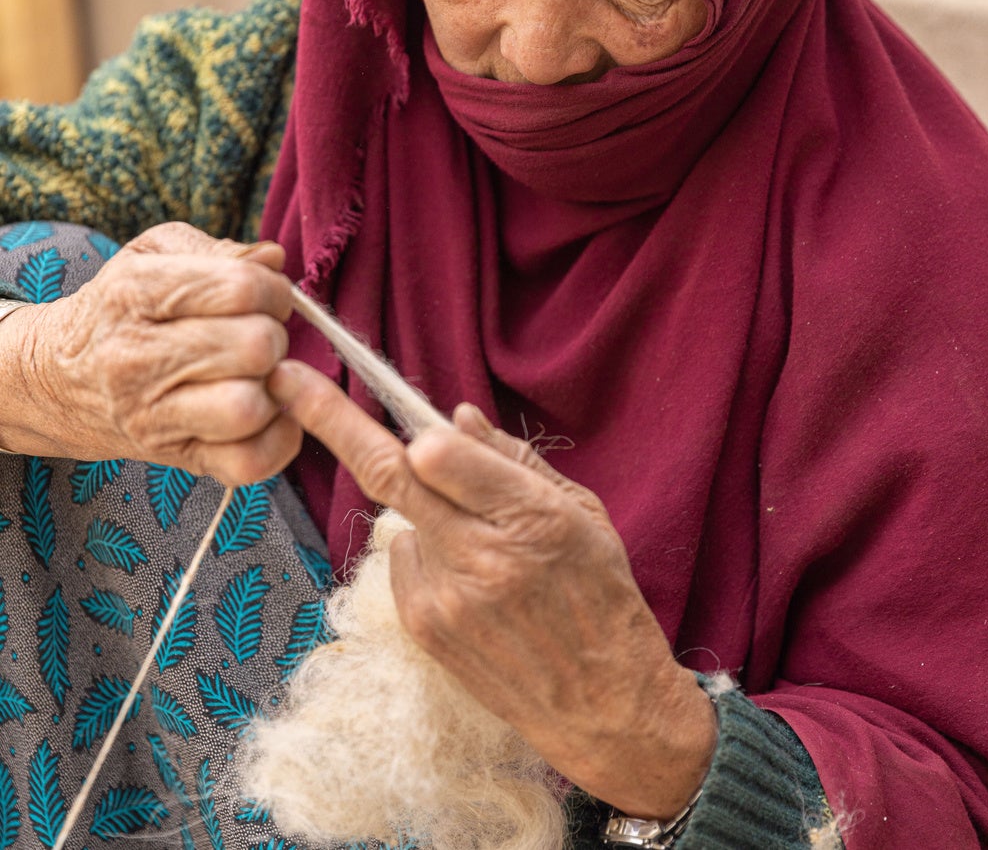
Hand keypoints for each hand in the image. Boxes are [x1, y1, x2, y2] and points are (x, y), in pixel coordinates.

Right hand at [3, 222, 300, 484]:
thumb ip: (219, 250)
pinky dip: (277, 439)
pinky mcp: (174, 459)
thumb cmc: (123, 308)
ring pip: (250, 407)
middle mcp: (136, 358)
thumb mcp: (154, 255)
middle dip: (274, 335)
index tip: (264, 297)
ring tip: (257, 375)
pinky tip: (267, 412)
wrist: (57, 379)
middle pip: (255, 345)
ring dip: (273, 388)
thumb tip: (273, 258)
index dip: (272, 289)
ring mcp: (152, 416)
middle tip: (258, 336)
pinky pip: (249, 462)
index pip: (240, 287)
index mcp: (135, 293)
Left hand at [269, 359, 716, 818]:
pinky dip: (427, 552)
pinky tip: (474, 582)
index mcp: (531, 517)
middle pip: (387, 474)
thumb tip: (454, 417)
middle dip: (330, 419)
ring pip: (402, 517)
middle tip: (289, 379)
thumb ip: (514, 460)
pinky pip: (403, 559)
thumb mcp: (582, 512)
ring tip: (488, 550)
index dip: (420, 430)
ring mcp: (443, 598)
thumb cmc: (601, 595)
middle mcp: (479, 556)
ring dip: (428, 511)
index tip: (391, 400)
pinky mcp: (422, 628)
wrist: (600, 705)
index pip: (439, 455)